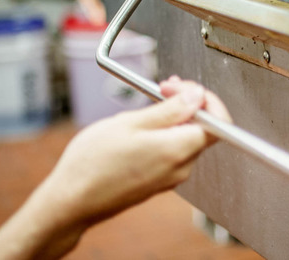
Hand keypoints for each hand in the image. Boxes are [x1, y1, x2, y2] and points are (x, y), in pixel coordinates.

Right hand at [0, 77, 230, 259]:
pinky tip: (140, 130)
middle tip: (163, 88)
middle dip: (187, 104)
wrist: (71, 202)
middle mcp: (182, 167)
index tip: (181, 86)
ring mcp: (172, 177)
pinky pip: (173, 152)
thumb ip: (171, 109)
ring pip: (186, 138)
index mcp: (179, 150)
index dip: (203, 98)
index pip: (217, 121)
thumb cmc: (93, 164)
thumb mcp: (130, 123)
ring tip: (146, 109)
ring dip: (173, 119)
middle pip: (203, 128)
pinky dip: (164, 135)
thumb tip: (197, 96)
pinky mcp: (161, 182)